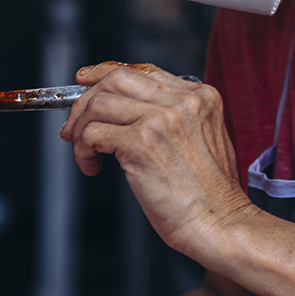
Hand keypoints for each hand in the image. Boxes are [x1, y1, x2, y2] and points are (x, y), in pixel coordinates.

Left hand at [60, 62, 252, 261]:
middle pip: (115, 79)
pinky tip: (92, 167)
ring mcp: (161, 119)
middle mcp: (182, 101)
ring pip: (98, 104)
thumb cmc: (210, 197)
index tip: (86, 83)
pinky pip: (93, 133)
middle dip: (84, 101)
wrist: (220, 224)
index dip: (106, 75)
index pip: (143, 71)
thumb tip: (125, 114)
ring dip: (80, 129)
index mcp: (200, 97)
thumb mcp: (203, 142)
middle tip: (74, 127)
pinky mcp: (141, 142)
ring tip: (83, 152)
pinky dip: (82, 151)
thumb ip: (173, 119)